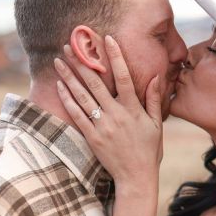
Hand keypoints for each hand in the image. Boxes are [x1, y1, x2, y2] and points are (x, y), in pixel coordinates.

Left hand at [54, 35, 162, 186]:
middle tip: (70, 45)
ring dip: (69, 77)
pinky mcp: (92, 137)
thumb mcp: (156, 125)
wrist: (136, 177)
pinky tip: (60, 86)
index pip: (124, 76)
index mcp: (133, 109)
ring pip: (82, 96)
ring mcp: (102, 126)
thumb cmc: (149, 151)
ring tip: (58, 61)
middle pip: (96, 83)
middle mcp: (116, 114)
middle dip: (82, 62)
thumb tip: (155, 77)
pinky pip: (77, 115)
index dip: (115, 56)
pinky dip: (68, 100)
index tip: (107, 38)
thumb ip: (154, 100)